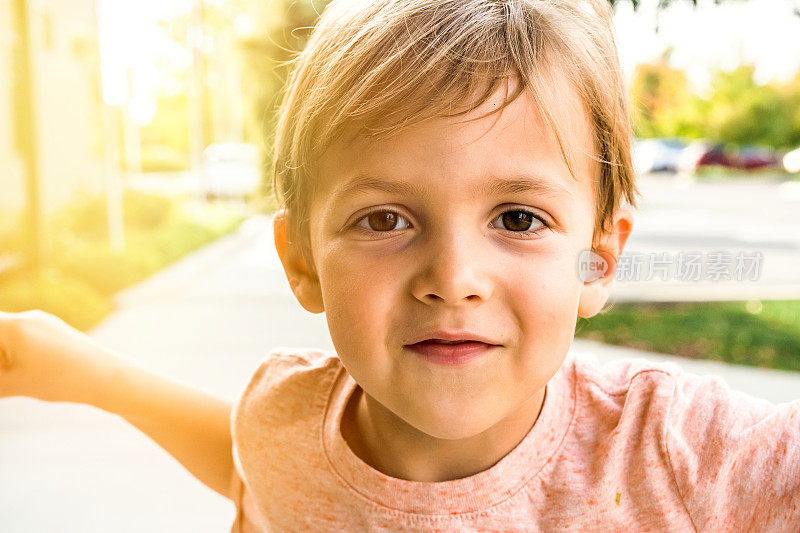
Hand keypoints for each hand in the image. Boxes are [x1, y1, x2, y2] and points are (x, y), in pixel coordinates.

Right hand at [0, 309, 119, 405]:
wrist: (107, 377)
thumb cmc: (60, 381)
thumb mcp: (13, 384)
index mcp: (14, 326)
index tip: (3, 369)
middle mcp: (28, 317)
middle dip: (0, 357)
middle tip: (9, 373)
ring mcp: (43, 321)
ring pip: (8, 332)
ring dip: (5, 353)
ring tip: (14, 374)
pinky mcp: (54, 329)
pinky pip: (24, 334)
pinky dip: (15, 350)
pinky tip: (25, 370)